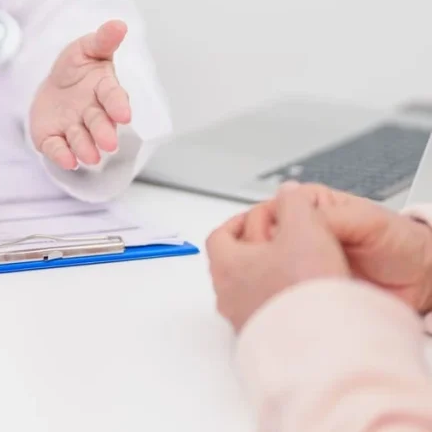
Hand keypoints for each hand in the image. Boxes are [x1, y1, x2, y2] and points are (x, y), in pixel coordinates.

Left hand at [29, 20, 131, 169]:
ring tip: (91, 157)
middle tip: (109, 143)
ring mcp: (73, 127)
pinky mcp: (54, 138)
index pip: (113, 96)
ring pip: (81, 139)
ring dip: (86, 148)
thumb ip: (102, 40)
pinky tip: (67, 160)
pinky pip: (57, 147)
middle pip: (99, 122)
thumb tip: (119, 24)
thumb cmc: (75, 68)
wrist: (52, 88)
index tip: (124, 114)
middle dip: (104, 132)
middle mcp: (92, 112)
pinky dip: (62, 155)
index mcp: (104, 89)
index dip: (118, 105)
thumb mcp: (86, 48)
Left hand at [207, 195, 348, 331]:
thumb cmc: (303, 288)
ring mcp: (246, 321)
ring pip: (250, 290)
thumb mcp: (304, 228)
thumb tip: (288, 193)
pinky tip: (308, 300)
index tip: (259, 217)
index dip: (240, 222)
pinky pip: (269, 314)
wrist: (320, 346)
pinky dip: (283, 302)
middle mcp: (228, 296)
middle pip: (235, 263)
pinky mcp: (267, 341)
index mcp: (226, 265)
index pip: (219, 236)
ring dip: (271, 277)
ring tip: (300, 269)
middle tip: (283, 241)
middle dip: (258, 249)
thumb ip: (295, 203)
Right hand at [241, 182, 431, 313]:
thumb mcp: (367, 220)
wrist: (422, 281)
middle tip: (271, 268)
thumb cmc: (400, 244)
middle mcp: (300, 233)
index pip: (268, 212)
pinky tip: (280, 298)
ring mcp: (299, 262)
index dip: (265, 228)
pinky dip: (275, 294)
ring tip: (276, 285)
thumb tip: (289, 212)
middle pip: (257, 238)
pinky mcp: (302, 287)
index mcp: (310, 207)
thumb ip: (328, 216)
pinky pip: (278, 289)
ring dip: (264, 276)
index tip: (271, 244)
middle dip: (259, 253)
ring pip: (262, 266)